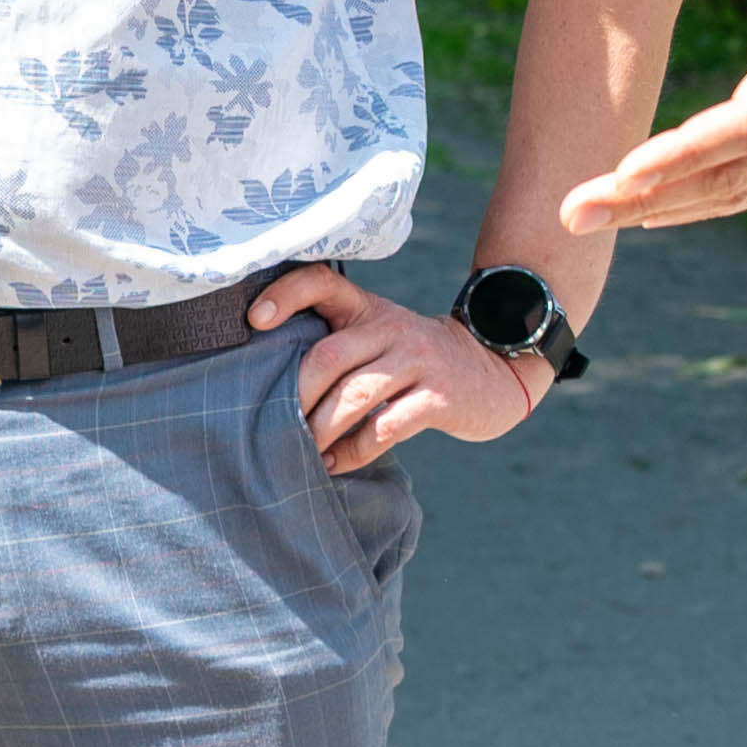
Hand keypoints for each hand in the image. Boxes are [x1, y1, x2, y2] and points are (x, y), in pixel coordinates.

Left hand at [248, 265, 543, 472]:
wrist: (493, 368)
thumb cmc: (415, 358)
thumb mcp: (380, 333)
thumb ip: (338, 342)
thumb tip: (267, 380)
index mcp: (369, 308)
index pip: (322, 282)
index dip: (285, 295)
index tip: (253, 321)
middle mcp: (392, 328)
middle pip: (327, 358)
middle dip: (293, 398)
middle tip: (268, 425)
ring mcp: (419, 361)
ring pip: (353, 397)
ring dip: (318, 430)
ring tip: (297, 451)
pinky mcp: (439, 398)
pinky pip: (385, 429)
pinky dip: (352, 452)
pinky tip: (334, 464)